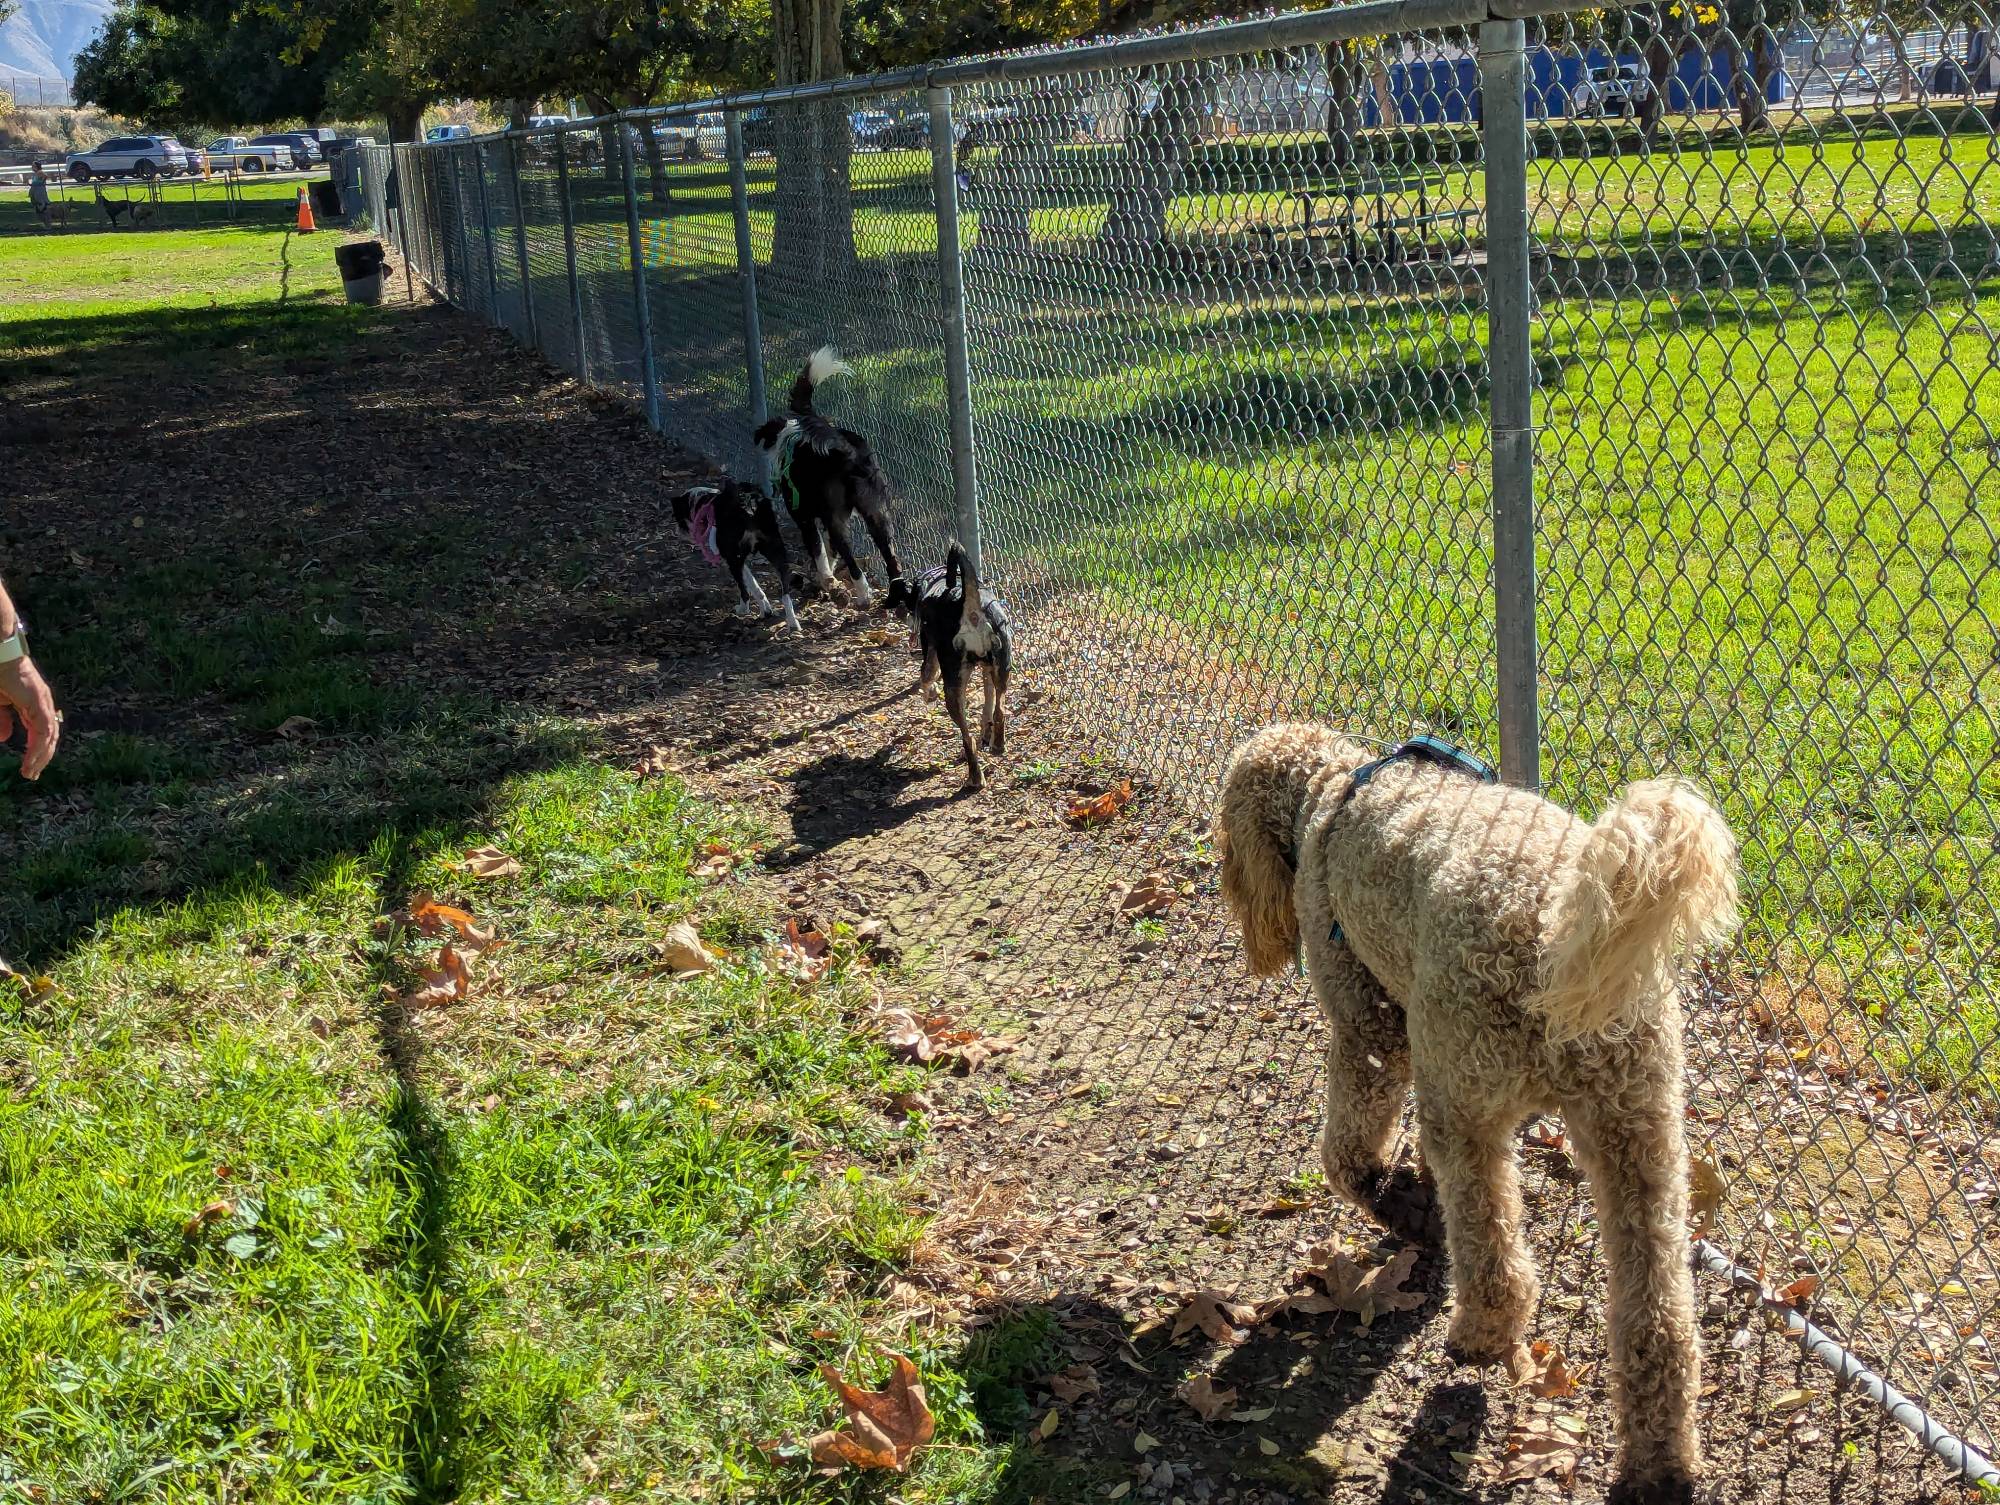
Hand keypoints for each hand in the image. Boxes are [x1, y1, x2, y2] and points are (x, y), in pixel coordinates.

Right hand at [0, 656, 59, 779]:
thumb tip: (5, 739)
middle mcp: (43, 705)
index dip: (36, 750)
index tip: (30, 767)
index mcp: (34, 705)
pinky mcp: (38, 702)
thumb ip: (2, 720)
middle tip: (32, 775)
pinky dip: (38, 747)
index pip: (40, 733)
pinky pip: (42, 730)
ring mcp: (43, 703)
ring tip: (31, 772)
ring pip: (48, 736)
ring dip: (41, 756)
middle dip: (41, 757)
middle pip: (48, 737)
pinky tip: (32, 760)